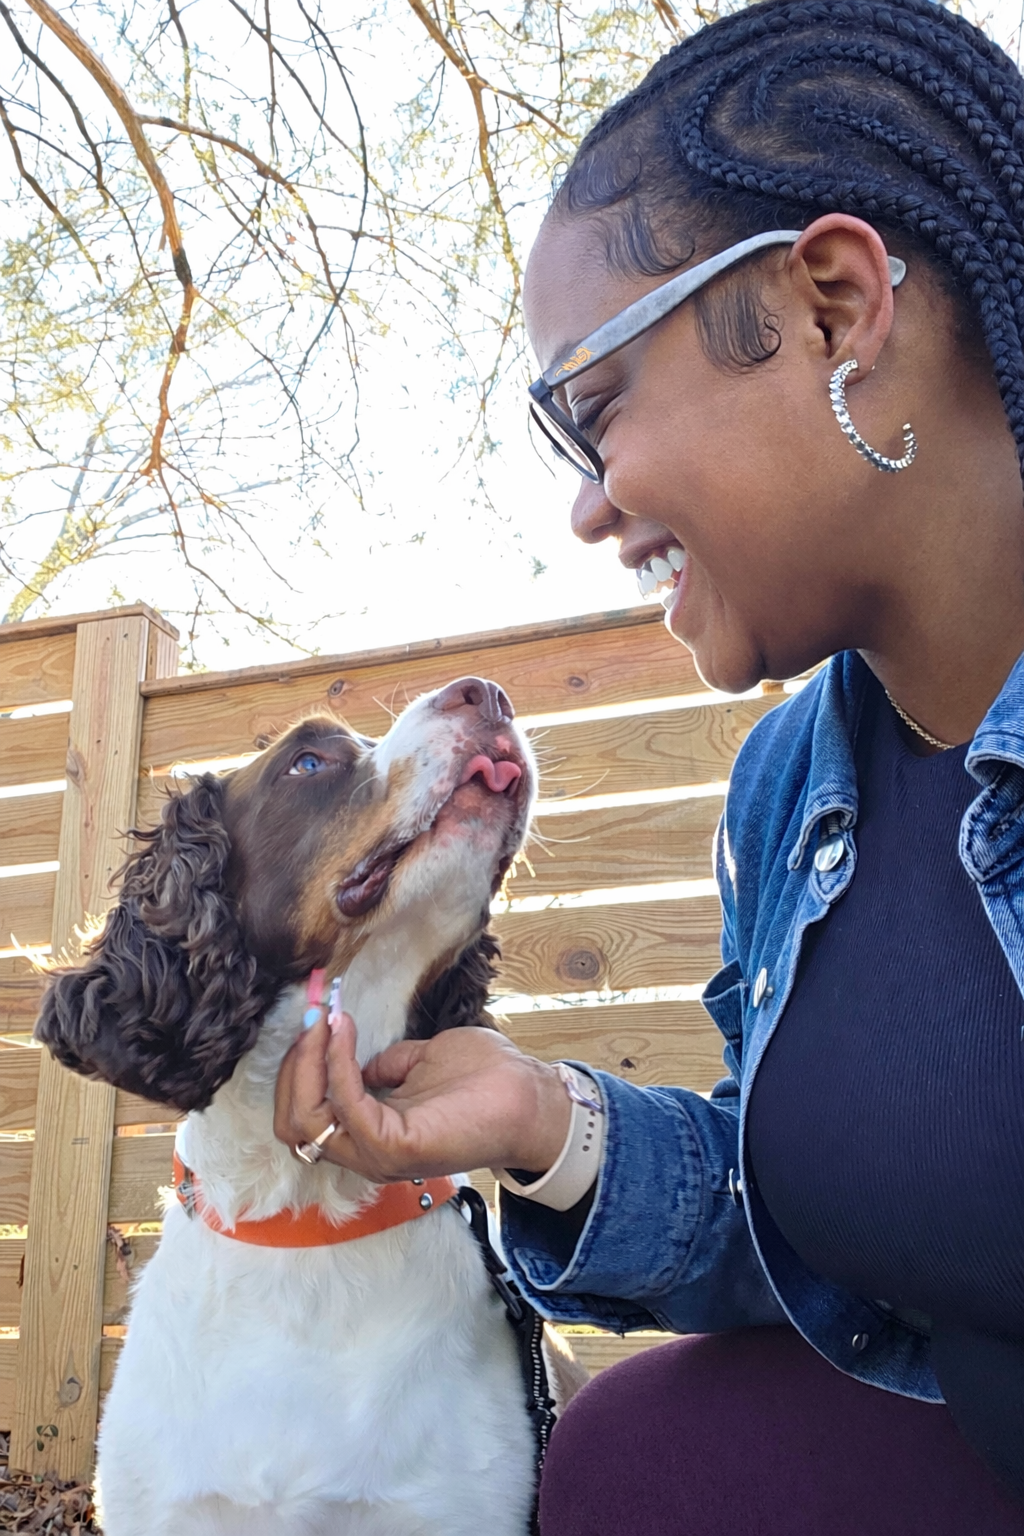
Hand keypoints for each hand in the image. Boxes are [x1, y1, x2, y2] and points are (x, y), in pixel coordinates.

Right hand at [273, 1011, 571, 1181]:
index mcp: (371, 1132)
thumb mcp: (423, 1060)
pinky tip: (345, 1031)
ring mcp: (379, 1153)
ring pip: (307, 1120)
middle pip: (293, 1121)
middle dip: (293, 1066)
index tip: (312, 1018)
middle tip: (310, 1021)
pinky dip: (338, 1063)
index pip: (304, 1113)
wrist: (532, 1097)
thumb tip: (360, 1061)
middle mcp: (367, 1150)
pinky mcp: (396, 1146)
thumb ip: (387, 1065)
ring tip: (324, 1023)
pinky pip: (347, 1106)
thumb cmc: (487, 1079)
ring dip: (307, 1063)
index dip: (299, 1066)